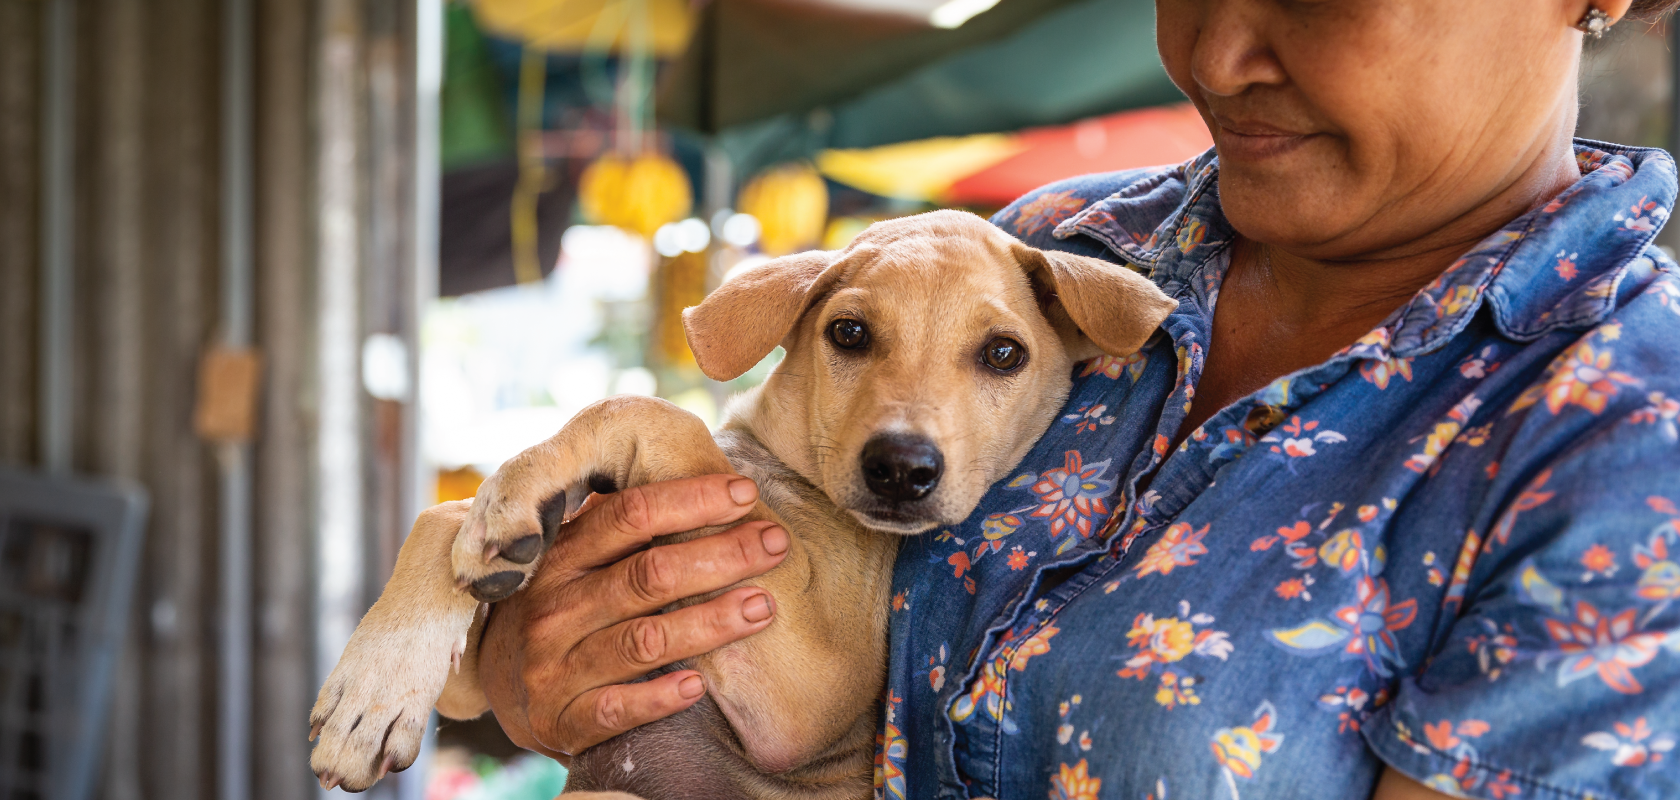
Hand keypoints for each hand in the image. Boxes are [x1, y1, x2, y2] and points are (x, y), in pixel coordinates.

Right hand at [477, 474, 787, 759]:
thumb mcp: (574, 562)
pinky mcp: (562, 720)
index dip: (692, 500)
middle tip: (775, 544)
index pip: (629, 515)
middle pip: (648, 574)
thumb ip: (621, 528)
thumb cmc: (561, 611)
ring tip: (763, 607)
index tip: (746, 493)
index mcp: (559, 556)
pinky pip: (617, 709)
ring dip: (710, 623)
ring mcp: (553, 667)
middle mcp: (553, 608)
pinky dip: (659, 697)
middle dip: (721, 555)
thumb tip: (707, 482)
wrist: (501, 692)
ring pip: (643, 640)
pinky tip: (699, 685)